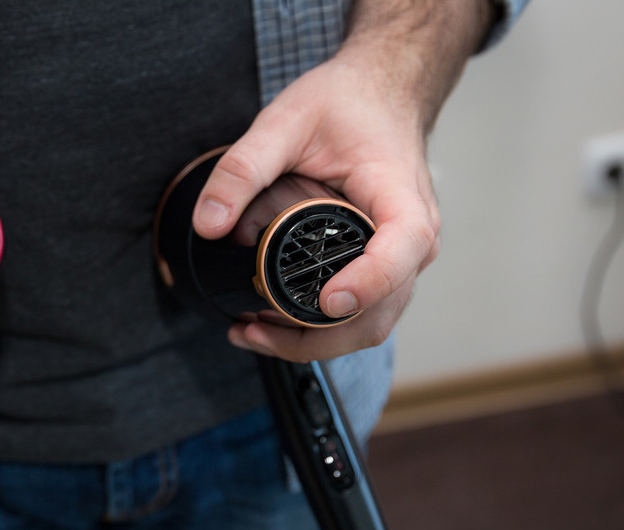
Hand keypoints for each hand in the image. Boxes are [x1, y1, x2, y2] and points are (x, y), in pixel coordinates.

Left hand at [192, 51, 437, 362]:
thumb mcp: (284, 121)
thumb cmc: (347, 103)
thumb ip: (242, 169)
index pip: (401, 249)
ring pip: (370, 325)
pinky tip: (274, 324)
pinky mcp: (385, 267)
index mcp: (400, 198)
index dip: (368, 283)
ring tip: (253, 332)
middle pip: (380, 311)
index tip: (327, 302)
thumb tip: (209, 224)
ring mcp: (402, 259)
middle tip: (253, 331)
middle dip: (317, 337)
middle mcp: (414, 238)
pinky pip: (363, 314)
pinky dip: (321, 332)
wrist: (381, 93)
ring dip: (315, 343)